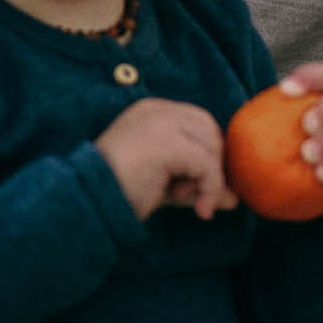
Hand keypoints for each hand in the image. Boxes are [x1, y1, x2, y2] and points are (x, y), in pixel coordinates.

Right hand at [95, 97, 236, 219]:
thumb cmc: (122, 194)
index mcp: (152, 112)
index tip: (199, 187)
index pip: (200, 125)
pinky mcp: (167, 143)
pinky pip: (207, 165)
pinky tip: (200, 211)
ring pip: (212, 148)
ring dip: (209, 181)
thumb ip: (198, 183)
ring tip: (186, 201)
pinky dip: (210, 190)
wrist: (86, 204)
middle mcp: (157, 110)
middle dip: (212, 166)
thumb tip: (236, 197)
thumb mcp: (167, 184)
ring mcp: (161, 123)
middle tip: (198, 197)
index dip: (208, 156)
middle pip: (211, 132)